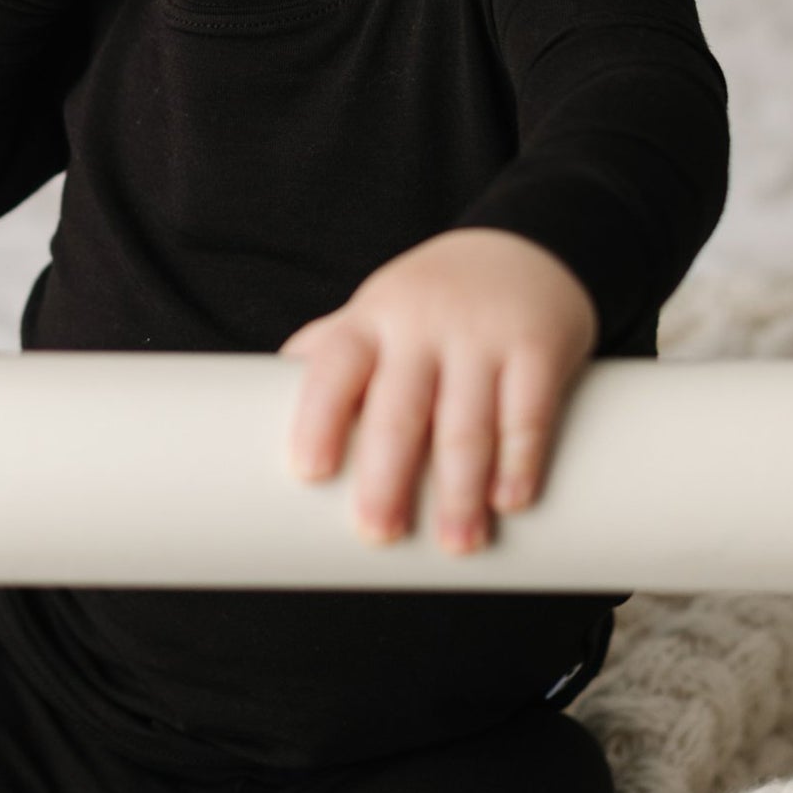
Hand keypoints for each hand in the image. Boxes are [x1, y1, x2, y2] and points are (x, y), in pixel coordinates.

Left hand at [278, 228, 597, 554]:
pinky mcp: (538, 346)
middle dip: (387, 476)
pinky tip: (510, 501)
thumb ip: (329, 356)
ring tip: (456, 544)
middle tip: (377, 533)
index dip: (318, 418)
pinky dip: (520, 460)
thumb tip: (255, 410)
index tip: (308, 473)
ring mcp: (481, 335)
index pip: (333, 368)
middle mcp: (420, 326)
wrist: (521, 249)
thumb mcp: (373, 315)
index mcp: (368, 322)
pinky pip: (529, 410)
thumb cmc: (426, 303)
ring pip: (467, 421)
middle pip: (398, 409)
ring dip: (460, 490)